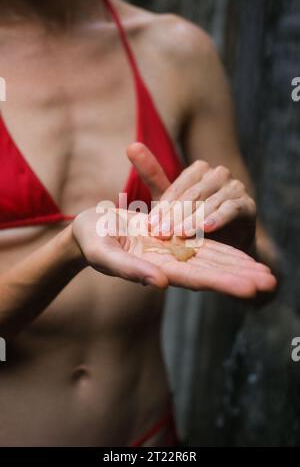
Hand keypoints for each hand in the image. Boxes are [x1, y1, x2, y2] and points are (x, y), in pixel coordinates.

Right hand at [72, 208, 275, 297]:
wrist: (92, 228)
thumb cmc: (92, 240)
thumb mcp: (104, 253)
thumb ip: (129, 269)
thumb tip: (159, 284)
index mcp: (154, 269)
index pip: (195, 279)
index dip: (223, 283)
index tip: (250, 289)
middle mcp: (169, 264)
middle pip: (211, 272)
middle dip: (241, 278)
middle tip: (271, 283)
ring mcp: (173, 252)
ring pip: (212, 260)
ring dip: (239, 267)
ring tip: (266, 274)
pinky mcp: (173, 239)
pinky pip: (203, 244)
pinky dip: (223, 250)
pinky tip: (243, 256)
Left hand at [127, 143, 255, 250]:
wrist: (223, 246)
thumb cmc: (192, 221)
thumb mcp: (170, 200)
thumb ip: (152, 174)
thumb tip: (131, 145)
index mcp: (199, 169)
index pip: (178, 188)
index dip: (163, 208)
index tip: (150, 226)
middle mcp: (219, 174)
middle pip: (192, 195)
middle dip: (175, 216)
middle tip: (161, 234)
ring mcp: (235, 187)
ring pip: (210, 203)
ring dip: (193, 220)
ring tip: (179, 234)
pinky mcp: (248, 205)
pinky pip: (231, 210)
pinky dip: (218, 219)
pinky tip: (206, 229)